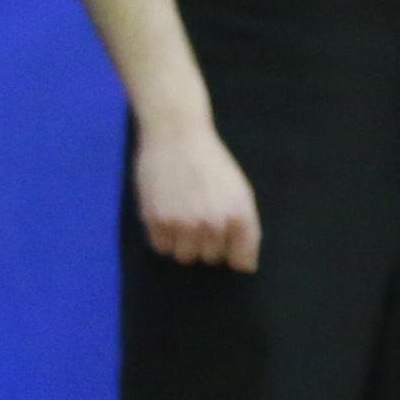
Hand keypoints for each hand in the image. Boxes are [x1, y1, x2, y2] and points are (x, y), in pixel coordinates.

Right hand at [134, 117, 262, 269]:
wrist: (176, 135)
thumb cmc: (212, 163)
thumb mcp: (241, 193)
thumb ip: (244, 228)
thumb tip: (242, 265)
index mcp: (239, 218)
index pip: (241, 261)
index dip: (234, 255)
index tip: (227, 245)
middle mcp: (213, 225)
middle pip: (210, 259)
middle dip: (207, 244)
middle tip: (199, 218)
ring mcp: (183, 224)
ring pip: (185, 257)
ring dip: (183, 243)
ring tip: (182, 218)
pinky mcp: (156, 219)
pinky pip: (161, 247)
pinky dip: (163, 236)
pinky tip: (166, 215)